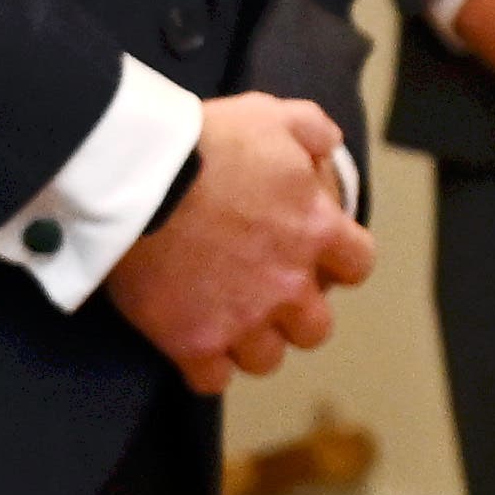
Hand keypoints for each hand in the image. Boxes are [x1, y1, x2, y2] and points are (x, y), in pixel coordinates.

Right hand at [100, 94, 369, 390]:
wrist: (136, 176)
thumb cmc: (204, 141)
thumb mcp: (268, 114)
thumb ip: (310, 128)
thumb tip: (329, 143)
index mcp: (315, 231)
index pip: (358, 265)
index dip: (339, 263)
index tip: (317, 257)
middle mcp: (288, 285)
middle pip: (315, 328)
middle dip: (296, 315)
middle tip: (267, 294)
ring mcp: (241, 320)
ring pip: (266, 360)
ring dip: (251, 343)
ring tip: (226, 320)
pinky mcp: (192, 342)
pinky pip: (211, 381)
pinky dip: (204, 367)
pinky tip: (192, 343)